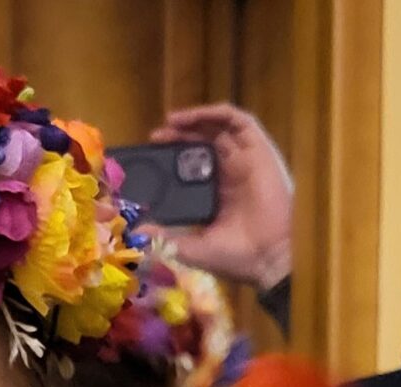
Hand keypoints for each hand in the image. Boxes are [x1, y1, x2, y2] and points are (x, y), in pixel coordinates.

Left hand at [145, 105, 292, 291]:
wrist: (266, 258)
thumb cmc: (232, 256)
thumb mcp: (189, 247)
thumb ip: (164, 238)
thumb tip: (135, 233)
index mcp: (215, 193)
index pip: (193, 165)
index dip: (173, 156)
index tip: (151, 155)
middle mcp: (231, 172)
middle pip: (205, 142)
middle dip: (180, 135)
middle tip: (156, 136)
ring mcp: (246, 160)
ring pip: (221, 128)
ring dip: (197, 119)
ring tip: (171, 120)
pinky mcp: (261, 151)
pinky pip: (241, 122)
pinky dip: (218, 113)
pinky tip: (196, 115)